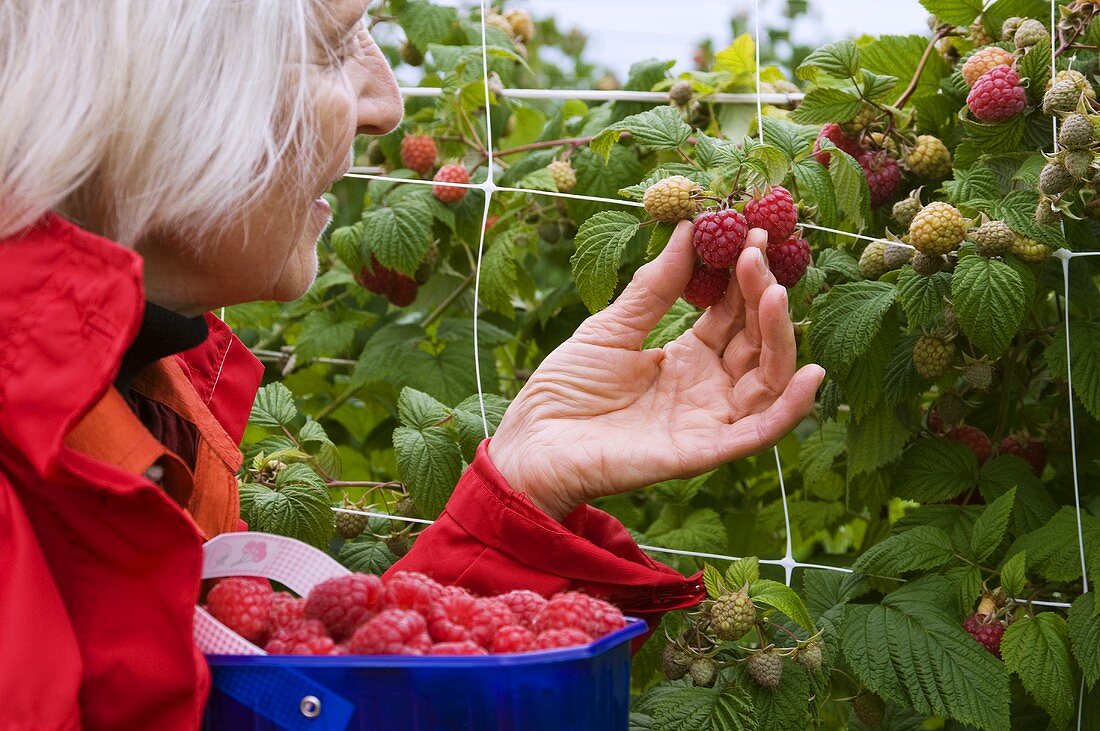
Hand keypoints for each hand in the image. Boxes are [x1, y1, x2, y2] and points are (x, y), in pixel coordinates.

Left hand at [488, 221, 825, 520]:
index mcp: (687, 358)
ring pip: (766, 378)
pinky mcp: (703, 450)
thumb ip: (654, 286)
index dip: (745, 275)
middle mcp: (707, 389)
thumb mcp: (612, 327)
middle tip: (759, 249)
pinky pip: (758, 433)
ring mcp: (708, 420)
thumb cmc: (565, 390)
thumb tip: (685, 229)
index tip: (754, 231)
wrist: (533, 444)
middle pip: (755, 340)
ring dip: (779, 336)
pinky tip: (811, 373)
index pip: (732, 313)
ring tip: (775, 291)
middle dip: (763, 294)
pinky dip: (789, 408)